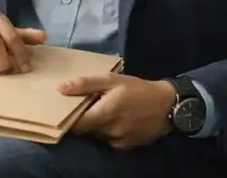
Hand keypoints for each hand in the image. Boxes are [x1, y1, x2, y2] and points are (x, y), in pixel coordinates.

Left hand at [58, 74, 175, 149]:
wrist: (167, 105)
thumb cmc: (137, 89)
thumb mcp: (111, 80)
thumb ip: (85, 84)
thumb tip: (59, 89)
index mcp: (104, 113)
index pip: (76, 124)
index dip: (68, 118)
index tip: (66, 109)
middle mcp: (109, 131)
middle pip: (85, 130)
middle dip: (83, 119)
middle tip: (86, 106)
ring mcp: (118, 141)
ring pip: (96, 135)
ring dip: (96, 125)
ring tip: (102, 111)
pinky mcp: (126, 146)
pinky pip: (108, 140)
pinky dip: (107, 131)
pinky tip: (115, 120)